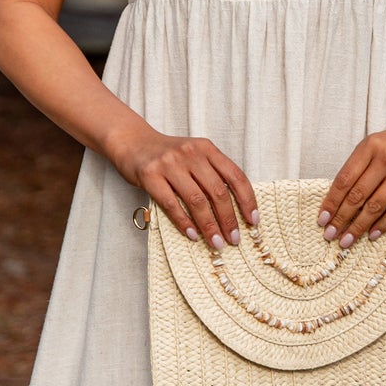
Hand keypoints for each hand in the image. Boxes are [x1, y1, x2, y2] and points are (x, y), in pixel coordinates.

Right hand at [116, 126, 257, 248]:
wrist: (132, 142)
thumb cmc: (167, 155)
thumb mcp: (194, 155)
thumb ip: (212, 173)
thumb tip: (234, 209)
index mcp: (206, 148)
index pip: (235, 176)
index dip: (247, 200)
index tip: (253, 221)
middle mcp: (190, 153)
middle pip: (217, 192)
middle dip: (229, 219)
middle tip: (233, 239)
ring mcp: (169, 164)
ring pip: (196, 200)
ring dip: (209, 226)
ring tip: (216, 243)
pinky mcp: (150, 175)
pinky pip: (171, 204)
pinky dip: (183, 222)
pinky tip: (192, 235)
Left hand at [319, 123, 385, 248]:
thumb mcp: (371, 147)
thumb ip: (355, 169)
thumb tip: (336, 204)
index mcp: (370, 147)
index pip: (345, 179)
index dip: (331, 202)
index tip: (322, 219)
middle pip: (358, 195)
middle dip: (341, 218)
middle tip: (330, 235)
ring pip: (376, 205)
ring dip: (359, 227)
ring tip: (347, 240)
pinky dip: (383, 224)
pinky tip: (371, 234)